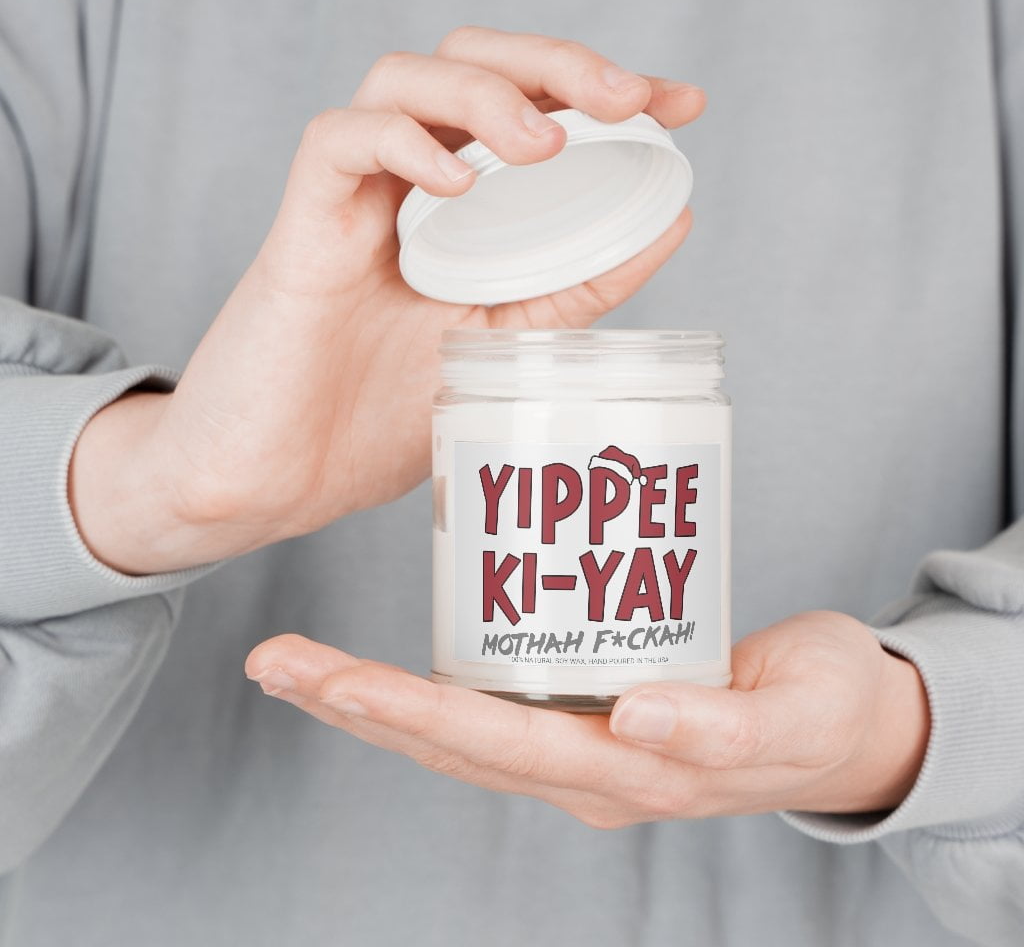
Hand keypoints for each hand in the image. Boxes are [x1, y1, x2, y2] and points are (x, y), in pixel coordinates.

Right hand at [70, 27, 704, 573]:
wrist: (282, 480)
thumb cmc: (376, 417)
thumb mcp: (505, 346)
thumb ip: (574, 286)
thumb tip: (670, 226)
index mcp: (460, 210)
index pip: (531, 107)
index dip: (605, 87)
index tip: (682, 103)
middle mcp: (407, 187)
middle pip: (473, 61)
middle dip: (557, 63)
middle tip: (628, 97)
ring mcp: (353, 202)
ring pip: (405, 79)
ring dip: (485, 93)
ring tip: (544, 146)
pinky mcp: (302, 228)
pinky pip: (339, 145)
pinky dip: (402, 144)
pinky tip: (455, 182)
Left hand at [244, 610, 929, 825]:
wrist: (843, 725)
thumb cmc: (822, 713)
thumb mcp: (795, 719)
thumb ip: (725, 730)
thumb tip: (642, 720)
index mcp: (626, 776)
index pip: (493, 747)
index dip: (410, 713)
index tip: (334, 680)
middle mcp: (583, 768)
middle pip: (447, 742)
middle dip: (354, 704)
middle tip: (272, 661)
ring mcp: (578, 745)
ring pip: (453, 729)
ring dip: (369, 701)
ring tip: (293, 663)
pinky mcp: (585, 710)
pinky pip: (489, 704)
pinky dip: (422, 686)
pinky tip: (377, 660)